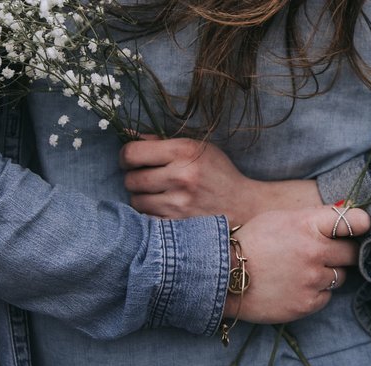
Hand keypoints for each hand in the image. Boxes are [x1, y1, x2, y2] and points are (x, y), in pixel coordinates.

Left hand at [120, 136, 321, 224]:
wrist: (244, 206)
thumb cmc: (218, 174)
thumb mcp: (197, 149)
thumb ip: (161, 142)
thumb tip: (127, 134)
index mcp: (183, 151)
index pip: (132, 153)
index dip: (126, 157)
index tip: (132, 161)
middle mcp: (180, 176)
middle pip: (131, 179)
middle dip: (134, 178)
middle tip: (147, 179)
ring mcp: (178, 204)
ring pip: (136, 201)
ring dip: (142, 198)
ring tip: (158, 195)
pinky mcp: (178, 225)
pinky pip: (146, 219)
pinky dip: (151, 215)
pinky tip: (164, 209)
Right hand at [222, 206, 370, 323]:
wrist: (223, 276)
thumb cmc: (251, 243)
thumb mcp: (280, 219)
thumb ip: (312, 219)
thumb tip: (344, 216)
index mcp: (307, 224)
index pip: (353, 221)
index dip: (362, 224)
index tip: (363, 227)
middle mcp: (314, 251)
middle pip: (352, 252)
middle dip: (342, 252)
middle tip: (325, 253)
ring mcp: (312, 279)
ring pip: (339, 276)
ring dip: (326, 273)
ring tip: (301, 271)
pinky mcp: (307, 303)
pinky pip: (326, 296)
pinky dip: (315, 293)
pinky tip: (294, 286)